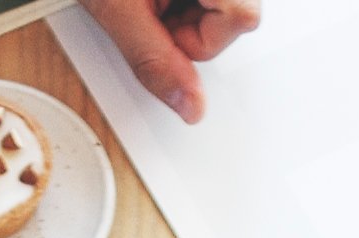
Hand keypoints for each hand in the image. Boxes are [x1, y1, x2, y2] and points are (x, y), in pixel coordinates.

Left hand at [72, 0, 261, 122]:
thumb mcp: (117, 7)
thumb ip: (155, 59)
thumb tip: (191, 105)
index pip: (241, 18)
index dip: (196, 36)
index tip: (159, 23)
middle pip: (238, 9)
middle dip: (192, 18)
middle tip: (150, 2)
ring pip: (224, 0)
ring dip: (187, 3)